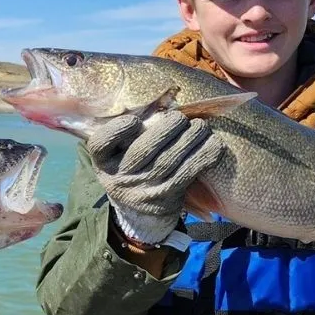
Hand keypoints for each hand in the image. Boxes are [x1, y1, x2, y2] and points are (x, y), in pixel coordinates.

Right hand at [88, 109, 223, 243]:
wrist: (140, 215)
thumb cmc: (131, 171)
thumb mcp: (116, 157)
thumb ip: (124, 133)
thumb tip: (154, 99)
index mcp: (103, 164)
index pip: (101, 144)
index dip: (117, 130)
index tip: (134, 120)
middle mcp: (120, 179)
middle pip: (142, 150)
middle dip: (166, 128)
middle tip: (180, 116)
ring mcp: (143, 191)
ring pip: (168, 160)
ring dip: (190, 138)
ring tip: (201, 126)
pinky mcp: (166, 199)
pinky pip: (187, 174)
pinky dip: (204, 157)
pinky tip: (214, 143)